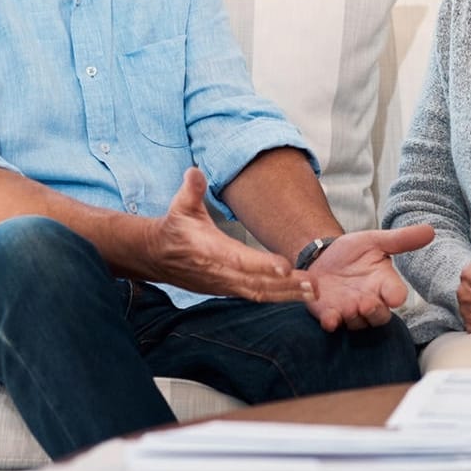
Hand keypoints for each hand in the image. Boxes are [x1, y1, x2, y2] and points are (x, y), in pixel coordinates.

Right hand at [144, 169, 310, 301]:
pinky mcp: (228, 290)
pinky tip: (300, 296)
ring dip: (288, 294)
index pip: (238, 259)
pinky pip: (256, 296)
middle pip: (256, 282)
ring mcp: (224, 285)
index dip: (261, 264)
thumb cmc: (175, 228)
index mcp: (209, 249)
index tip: (285, 267)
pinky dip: (279, 298)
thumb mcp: (180, 206)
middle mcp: (219, 271)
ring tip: (313, 292)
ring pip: (259, 293)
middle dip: (286, 285)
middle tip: (313, 284)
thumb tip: (195, 172)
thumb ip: (191, 190)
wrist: (157, 256)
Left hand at [304, 225, 434, 330]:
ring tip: (348, 307)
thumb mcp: (375, 241)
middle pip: (380, 317)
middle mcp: (370, 300)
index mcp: (383, 283)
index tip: (394, 298)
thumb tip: (430, 230)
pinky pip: (332, 324)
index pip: (397, 294)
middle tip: (366, 304)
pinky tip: (328, 318)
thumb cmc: (352, 252)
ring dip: (353, 317)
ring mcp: (350, 310)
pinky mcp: (330, 314)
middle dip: (375, 312)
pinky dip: (330, 322)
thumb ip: (401, 239)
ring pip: (358, 323)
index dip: (396, 297)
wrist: (321, 257)